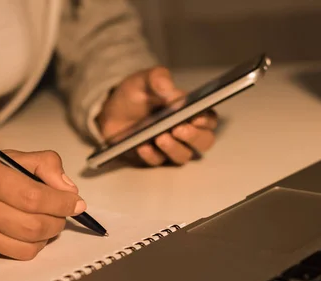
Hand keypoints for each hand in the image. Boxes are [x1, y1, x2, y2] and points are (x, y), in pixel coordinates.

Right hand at [0, 150, 84, 259]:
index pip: (33, 196)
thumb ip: (38, 165)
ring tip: (45, 224)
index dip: (62, 203)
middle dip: (58, 222)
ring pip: (25, 247)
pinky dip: (25, 246)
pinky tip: (20, 232)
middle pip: (33, 225)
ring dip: (46, 238)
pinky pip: (9, 254)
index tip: (75, 203)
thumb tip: (68, 189)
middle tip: (62, 214)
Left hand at [97, 66, 217, 165]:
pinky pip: (157, 162)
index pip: (209, 119)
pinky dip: (151, 155)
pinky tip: (142, 146)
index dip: (207, 121)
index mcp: (189, 111)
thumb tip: (171, 92)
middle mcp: (184, 132)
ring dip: (174, 148)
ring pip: (183, 156)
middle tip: (178, 129)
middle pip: (203, 142)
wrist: (111, 111)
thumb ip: (158, 79)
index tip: (196, 117)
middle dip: (194, 137)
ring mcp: (169, 147)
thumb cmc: (135, 95)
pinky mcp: (152, 157)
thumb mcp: (145, 79)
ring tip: (160, 137)